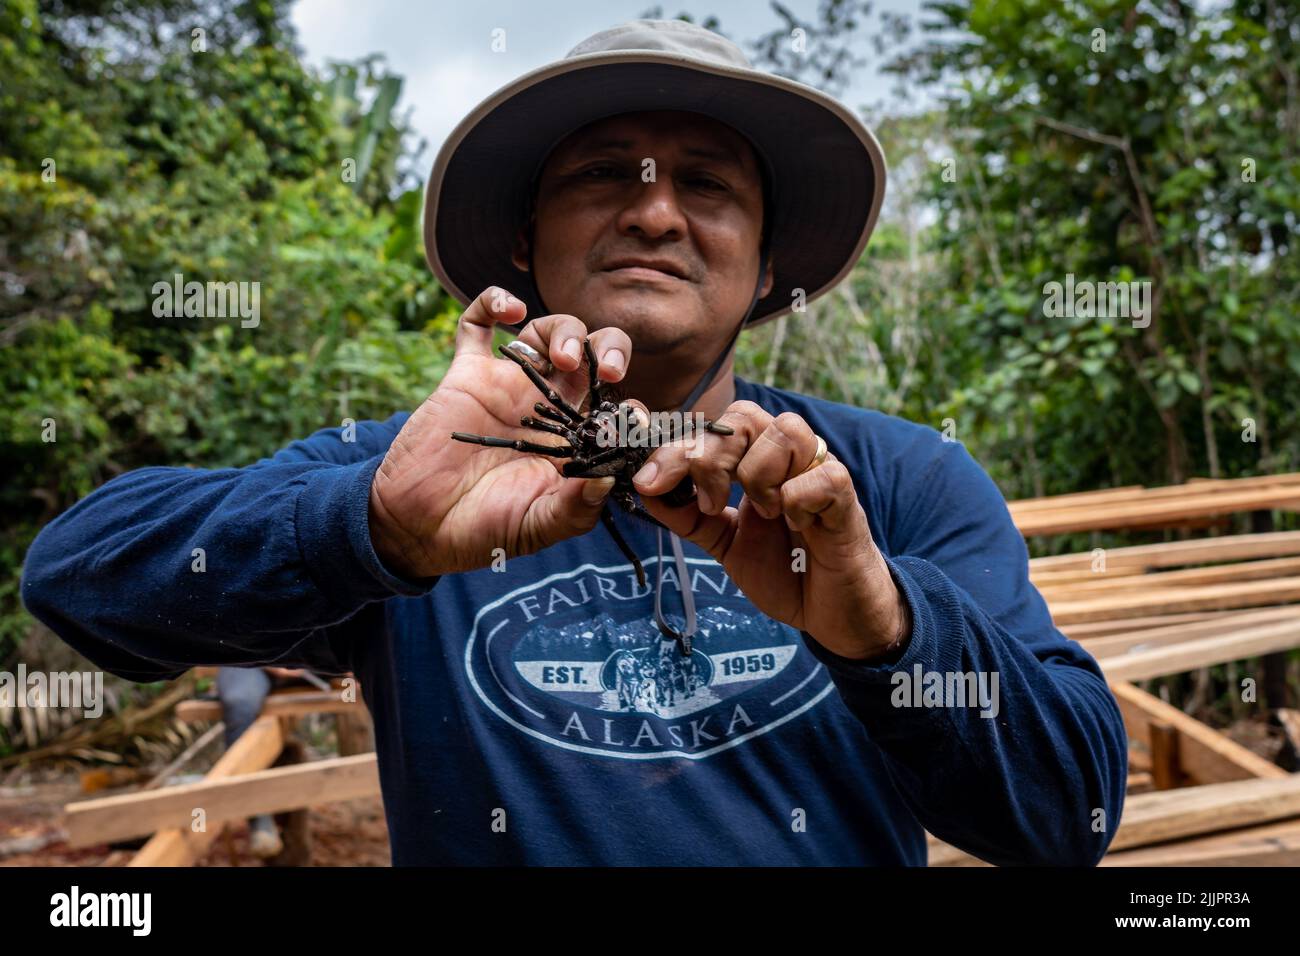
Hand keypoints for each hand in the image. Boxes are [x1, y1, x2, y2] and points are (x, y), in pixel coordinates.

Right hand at [368, 287, 630, 578]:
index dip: (631, 406)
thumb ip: (577, 508)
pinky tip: (510, 311)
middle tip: (611, 372)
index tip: (630, 421)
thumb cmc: (484, 531)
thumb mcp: (540, 526)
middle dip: (611, 350)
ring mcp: (508, 386)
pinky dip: (494, 301)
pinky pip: (477, 322)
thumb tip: (609, 479)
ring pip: (548, 331)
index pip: (617, 405)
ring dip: (567, 331)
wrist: (420, 527)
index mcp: (574, 440)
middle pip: (593, 355)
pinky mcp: (467, 374)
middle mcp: (547, 406)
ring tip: (563, 358)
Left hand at [634, 402, 908, 659]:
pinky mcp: (847, 498)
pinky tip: (796, 524)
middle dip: (712, 456)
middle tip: (709, 502)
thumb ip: (688, 516)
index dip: (675, 446)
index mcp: (754, 461)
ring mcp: (818, 472)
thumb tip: (645, 490)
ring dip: (760, 474)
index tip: (648, 481)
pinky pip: (822, 474)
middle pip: (745, 416)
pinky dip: (798, 499)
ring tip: (765, 514)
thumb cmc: (784, 569)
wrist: (830, 613)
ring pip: (786, 431)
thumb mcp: (724, 542)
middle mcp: (786, 458)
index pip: (713, 427)